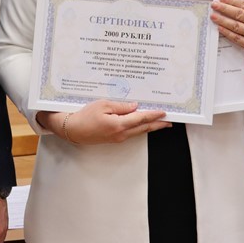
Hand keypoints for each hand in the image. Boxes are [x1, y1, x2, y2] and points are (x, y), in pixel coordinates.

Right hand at [36, 99, 169, 144]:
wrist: (73, 129)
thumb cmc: (85, 116)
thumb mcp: (103, 105)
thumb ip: (121, 106)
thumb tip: (135, 106)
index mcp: (119, 125)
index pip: (141, 118)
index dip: (154, 115)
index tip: (164, 112)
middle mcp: (121, 134)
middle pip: (143, 128)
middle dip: (158, 125)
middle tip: (169, 122)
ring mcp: (118, 138)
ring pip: (139, 131)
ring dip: (150, 127)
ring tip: (161, 123)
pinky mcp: (114, 138)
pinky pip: (131, 133)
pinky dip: (140, 128)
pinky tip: (143, 124)